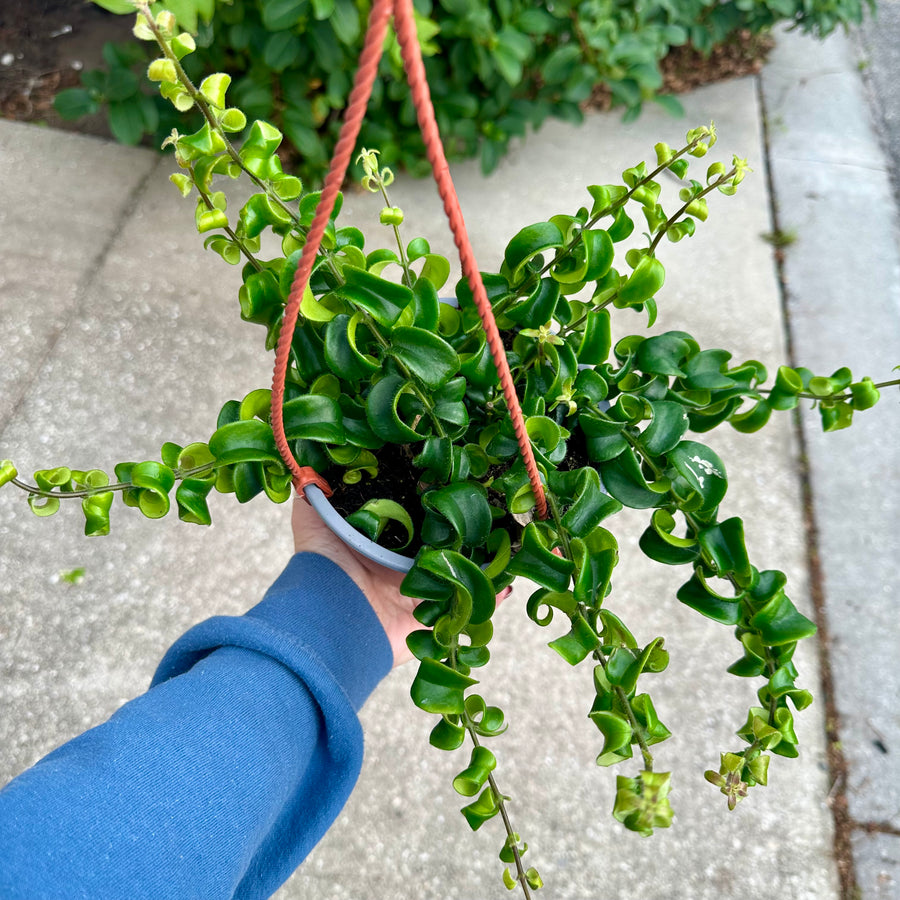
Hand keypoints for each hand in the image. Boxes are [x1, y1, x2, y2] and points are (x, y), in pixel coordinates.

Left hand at [292, 493, 510, 667]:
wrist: (331, 615)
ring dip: (484, 560)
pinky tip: (507, 579)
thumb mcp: (313, 519)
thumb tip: (313, 464)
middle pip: (442, 545)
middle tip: (490, 508)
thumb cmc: (323, 565)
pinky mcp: (434, 621)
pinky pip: (470, 608)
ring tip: (509, 539)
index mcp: (381, 544)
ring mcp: (421, 595)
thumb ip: (316, 492)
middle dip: (463, 531)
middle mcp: (402, 568)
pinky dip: (491, 596)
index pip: (415, 520)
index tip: (454, 482)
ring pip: (461, 574)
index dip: (432, 505)